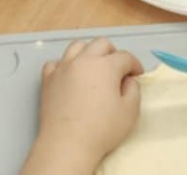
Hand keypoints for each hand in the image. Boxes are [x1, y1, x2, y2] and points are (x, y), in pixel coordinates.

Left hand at [22, 39, 141, 173]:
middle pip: (101, 44)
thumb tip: (127, 80)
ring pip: (77, 46)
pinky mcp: (48, 78)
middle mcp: (84, 60)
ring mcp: (63, 67)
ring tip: (94, 68)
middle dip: (113, 53)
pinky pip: (56, 62)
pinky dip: (65, 65)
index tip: (137, 75)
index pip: (125, 57)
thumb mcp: (130, 112)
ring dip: (89, 52)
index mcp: (106, 66)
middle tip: (118, 70)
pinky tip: (70, 76)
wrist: (67, 143)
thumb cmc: (102, 129)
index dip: (134, 64)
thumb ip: (134, 90)